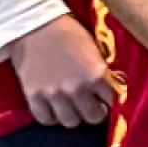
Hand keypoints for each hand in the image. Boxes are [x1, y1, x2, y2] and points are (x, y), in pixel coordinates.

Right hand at [8, 14, 115, 128]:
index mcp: (96, 75)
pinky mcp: (34, 96)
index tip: (104, 99)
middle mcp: (77, 88)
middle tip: (89, 105)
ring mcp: (54, 94)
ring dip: (73, 116)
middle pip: (93, 117)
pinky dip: (50, 116)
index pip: (112, 101)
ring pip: (70, 122)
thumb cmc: (68, 33)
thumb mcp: (94, 50)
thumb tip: (113, 88)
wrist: (34, 24)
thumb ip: (102, 73)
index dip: (109, 101)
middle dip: (94, 112)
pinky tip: (53, 108)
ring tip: (71, 107)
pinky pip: (45, 119)